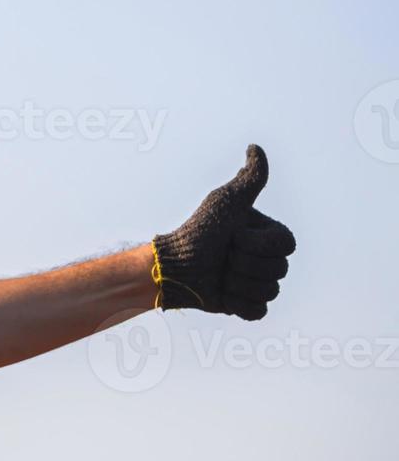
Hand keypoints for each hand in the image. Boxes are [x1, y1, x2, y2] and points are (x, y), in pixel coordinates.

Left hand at [153, 144, 295, 319]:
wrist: (174, 266)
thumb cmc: (198, 231)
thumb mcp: (225, 202)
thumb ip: (249, 179)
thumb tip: (255, 148)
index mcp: (268, 235)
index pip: (285, 246)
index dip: (256, 243)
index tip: (232, 235)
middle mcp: (267, 259)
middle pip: (279, 270)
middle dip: (243, 262)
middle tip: (223, 255)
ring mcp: (258, 284)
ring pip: (269, 291)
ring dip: (237, 282)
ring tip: (219, 273)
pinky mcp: (246, 306)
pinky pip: (258, 311)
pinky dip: (237, 304)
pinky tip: (221, 293)